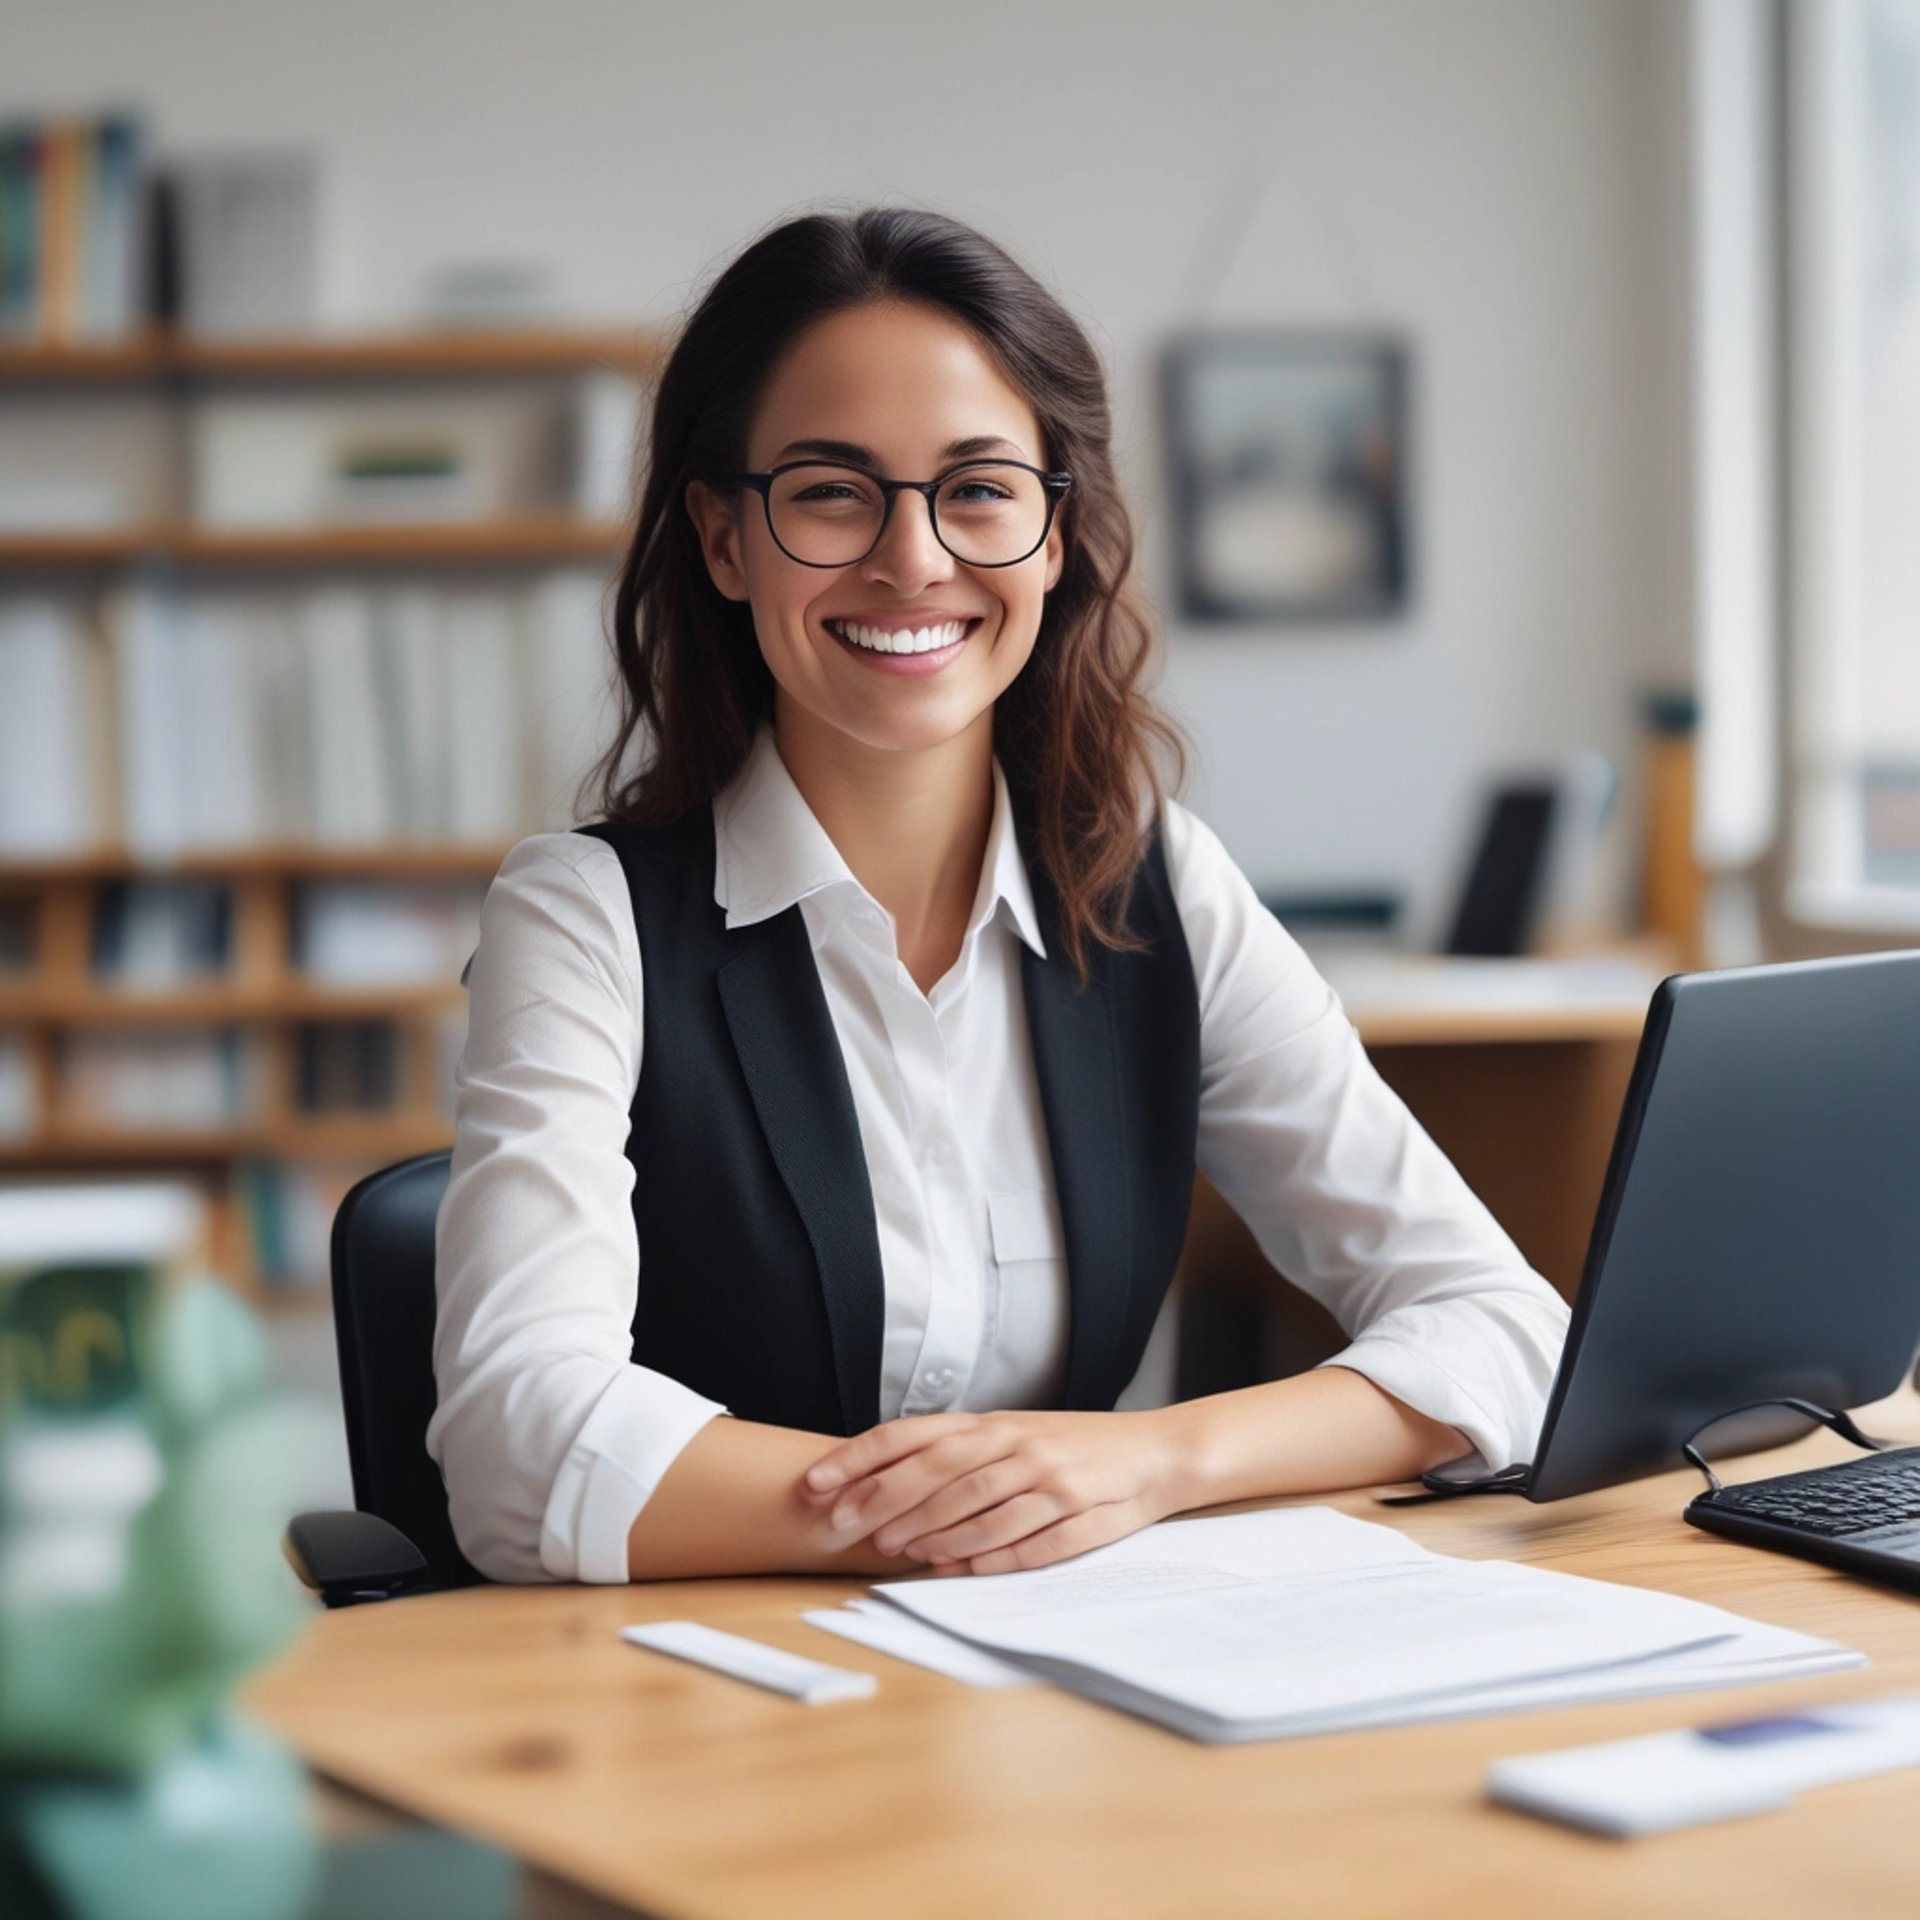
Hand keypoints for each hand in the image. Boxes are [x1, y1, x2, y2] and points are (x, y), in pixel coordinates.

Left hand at [800, 1408, 1191, 1574]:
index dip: (861, 1457)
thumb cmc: (1070, 1448)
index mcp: (993, 1423)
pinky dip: (991, 1557)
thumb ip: (956, 1456)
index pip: (914, 1434)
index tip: (816, 1481)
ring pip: (979, 1507)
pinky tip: (958, 1570)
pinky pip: (1030, 1540)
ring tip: (892, 1552)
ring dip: (931, 1533)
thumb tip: (886, 1487)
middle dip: (883, 1499)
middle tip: (840, 1525)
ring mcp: (1051, 1479)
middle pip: (938, 1472)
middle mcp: (1017, 1445)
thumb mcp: (1012, 1437)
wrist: (1156, 1451)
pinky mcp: (1082, 1513)